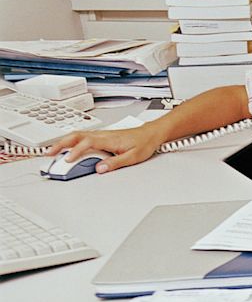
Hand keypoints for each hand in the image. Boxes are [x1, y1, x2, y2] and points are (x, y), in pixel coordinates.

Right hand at [47, 125, 166, 173]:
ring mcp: (101, 134)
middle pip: (76, 136)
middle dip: (60, 144)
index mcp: (108, 139)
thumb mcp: (133, 156)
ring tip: (53, 151)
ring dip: (64, 142)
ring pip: (78, 135)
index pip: (86, 143)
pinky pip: (83, 136)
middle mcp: (103, 135)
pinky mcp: (102, 136)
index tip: (67, 160)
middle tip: (49, 154)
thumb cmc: (144, 143)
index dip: (75, 152)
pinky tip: (68, 147)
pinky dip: (71, 141)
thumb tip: (100, 168)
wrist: (152, 133)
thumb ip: (116, 163)